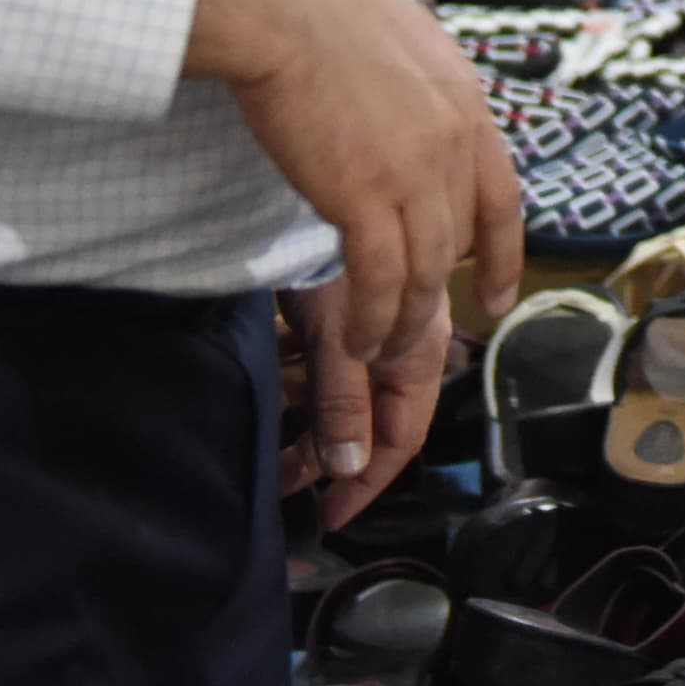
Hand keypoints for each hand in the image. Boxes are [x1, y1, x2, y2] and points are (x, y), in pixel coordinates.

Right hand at [186, 0, 524, 388]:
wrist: (285, 0)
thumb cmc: (319, 6)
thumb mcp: (399, 45)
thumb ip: (411, 94)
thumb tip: (397, 119)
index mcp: (465, 102)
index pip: (501, 197)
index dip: (502, 255)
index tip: (496, 297)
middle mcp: (453, 141)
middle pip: (456, 244)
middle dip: (434, 299)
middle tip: (410, 339)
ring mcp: (415, 171)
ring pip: (423, 275)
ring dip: (400, 325)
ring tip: (379, 353)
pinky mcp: (365, 196)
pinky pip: (381, 281)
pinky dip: (373, 320)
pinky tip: (357, 341)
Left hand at [279, 273, 458, 526]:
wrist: (317, 167)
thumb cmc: (324, 255)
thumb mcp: (333, 335)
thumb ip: (343, 403)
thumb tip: (349, 471)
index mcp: (414, 349)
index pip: (402, 437)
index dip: (369, 483)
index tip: (329, 517)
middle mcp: (401, 336)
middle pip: (373, 417)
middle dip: (331, 458)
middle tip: (282, 485)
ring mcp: (370, 317)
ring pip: (348, 388)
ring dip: (313, 421)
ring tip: (269, 445)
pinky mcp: (338, 300)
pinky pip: (326, 357)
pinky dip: (304, 380)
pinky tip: (275, 382)